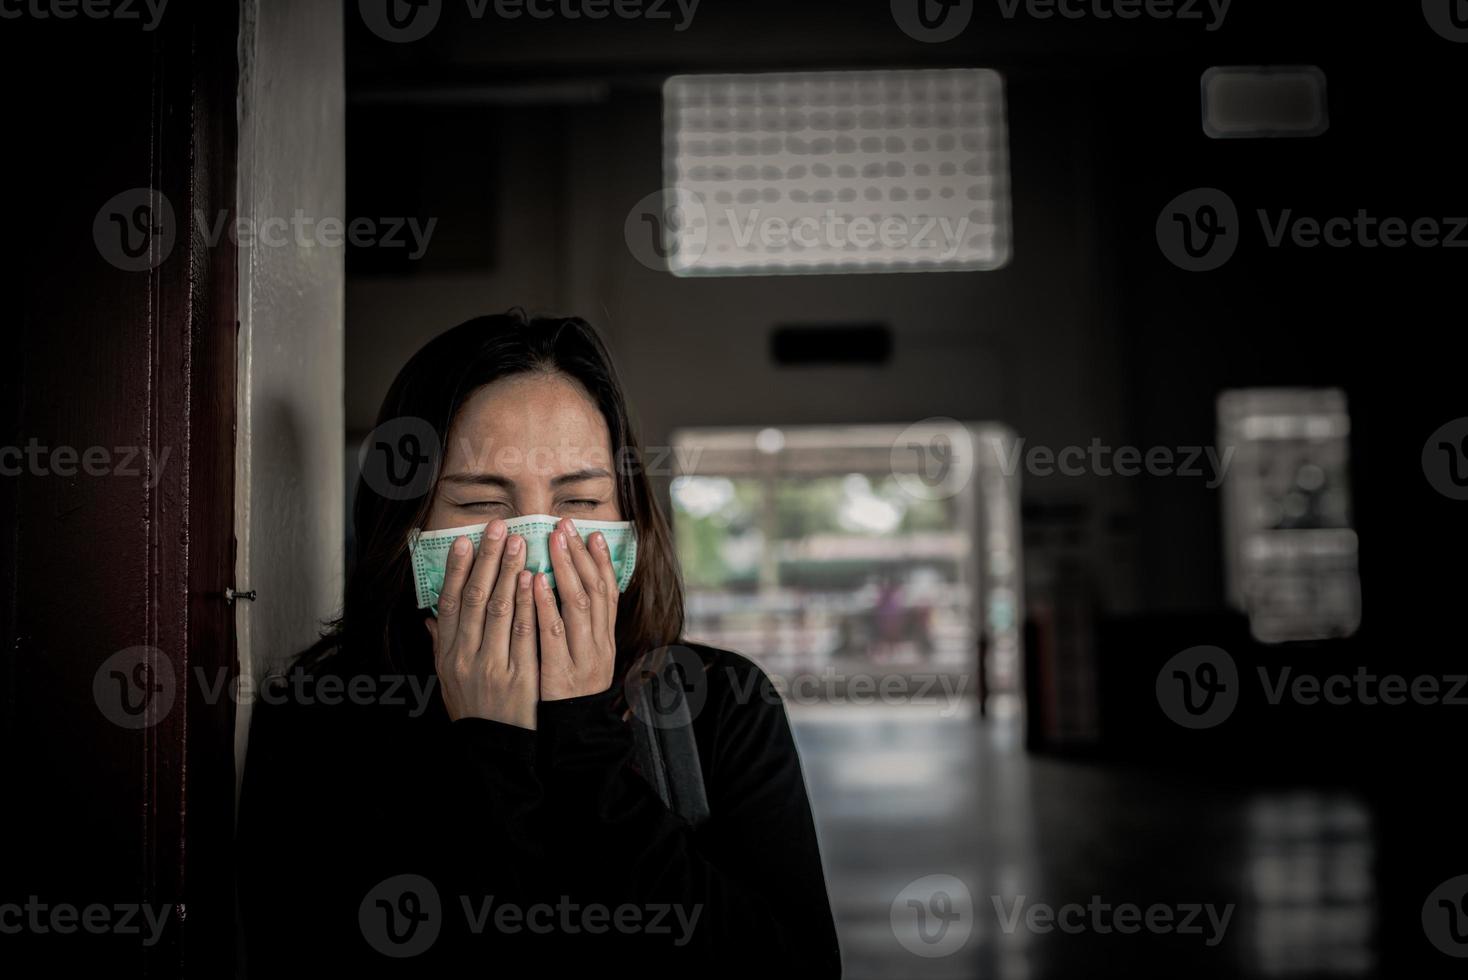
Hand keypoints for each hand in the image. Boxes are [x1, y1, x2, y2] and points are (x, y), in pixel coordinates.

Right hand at [425, 519, 539, 728]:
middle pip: (474, 599)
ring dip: (508, 572)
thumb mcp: (448, 676)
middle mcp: (465, 656)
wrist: (493, 747)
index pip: (449, 603)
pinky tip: (534, 580)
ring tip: (519, 542)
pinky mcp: (519, 677)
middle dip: (487, 560)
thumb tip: (430, 615)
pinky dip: (526, 604)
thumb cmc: (472, 707)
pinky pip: (524, 634)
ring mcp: (492, 666)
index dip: (455, 570)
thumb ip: (441, 644)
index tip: (463, 540)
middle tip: (498, 528)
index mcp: (447, 654)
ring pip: (498, 610)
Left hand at [537, 517, 619, 701]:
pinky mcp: (561, 672)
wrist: (573, 739)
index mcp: (605, 640)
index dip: (601, 561)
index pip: (608, 592)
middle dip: (581, 555)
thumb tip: (566, 593)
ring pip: (579, 604)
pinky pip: (554, 632)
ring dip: (566, 569)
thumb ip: (576, 630)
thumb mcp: (582, 659)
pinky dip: (546, 604)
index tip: (591, 533)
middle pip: (596, 590)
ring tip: (554, 541)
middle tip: (567, 526)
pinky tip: (535, 581)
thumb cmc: (570, 696)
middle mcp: (600, 644)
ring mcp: (583, 658)